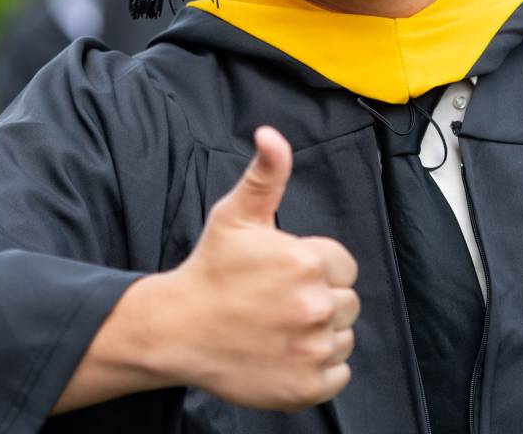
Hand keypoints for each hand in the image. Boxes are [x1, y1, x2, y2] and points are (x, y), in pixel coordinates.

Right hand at [55, 127, 359, 413]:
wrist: (176, 330)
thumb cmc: (210, 270)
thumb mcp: (235, 214)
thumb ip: (266, 174)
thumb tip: (271, 135)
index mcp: (307, 262)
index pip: (343, 266)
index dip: (316, 268)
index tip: (284, 275)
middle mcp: (315, 306)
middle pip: (347, 302)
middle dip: (319, 299)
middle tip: (277, 302)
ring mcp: (311, 350)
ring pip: (343, 337)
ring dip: (319, 334)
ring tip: (278, 327)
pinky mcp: (306, 387)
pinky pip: (338, 375)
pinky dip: (318, 369)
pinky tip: (285, 354)